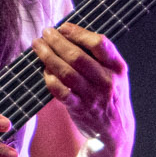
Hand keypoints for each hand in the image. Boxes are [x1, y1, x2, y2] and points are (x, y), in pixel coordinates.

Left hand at [31, 23, 132, 148]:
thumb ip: (101, 56)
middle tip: (45, 33)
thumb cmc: (111, 94)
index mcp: (117, 67)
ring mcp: (92, 96)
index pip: (100, 44)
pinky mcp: (79, 109)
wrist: (115, 130)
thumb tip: (70, 32)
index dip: (79, 33)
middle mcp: (106, 81)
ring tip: (38, 46)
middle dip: (57, 42)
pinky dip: (49, 78)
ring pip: (66, 72)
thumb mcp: (116, 73)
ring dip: (48, 56)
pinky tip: (44, 70)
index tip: (64, 27)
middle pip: (77, 57)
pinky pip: (59, 91)